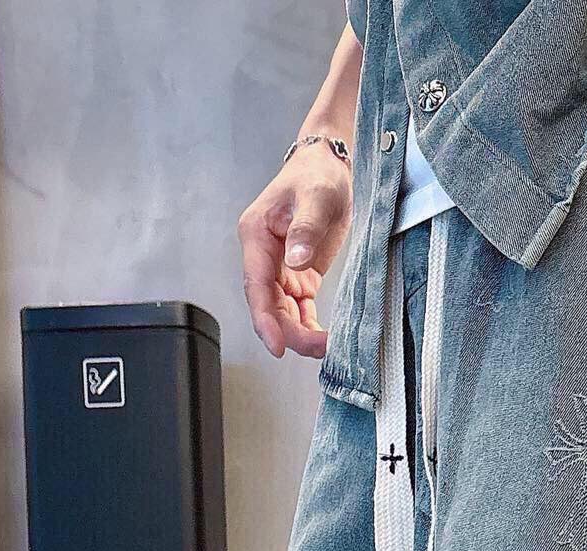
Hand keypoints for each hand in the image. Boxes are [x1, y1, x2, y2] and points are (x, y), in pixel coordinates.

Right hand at [239, 146, 352, 358]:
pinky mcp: (299, 276)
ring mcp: (280, 268)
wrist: (329, 167)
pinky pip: (298, 309)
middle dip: (290, 332)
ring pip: (283, 312)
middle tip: (317, 347)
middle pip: (269, 305)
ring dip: (300, 333)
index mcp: (256, 235)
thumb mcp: (316, 196)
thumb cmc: (317, 174)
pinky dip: (308, 325)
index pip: (256, 285)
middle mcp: (264, 256)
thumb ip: (306, 228)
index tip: (277, 344)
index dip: (265, 318)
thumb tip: (295, 261)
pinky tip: (322, 338)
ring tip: (325, 346)